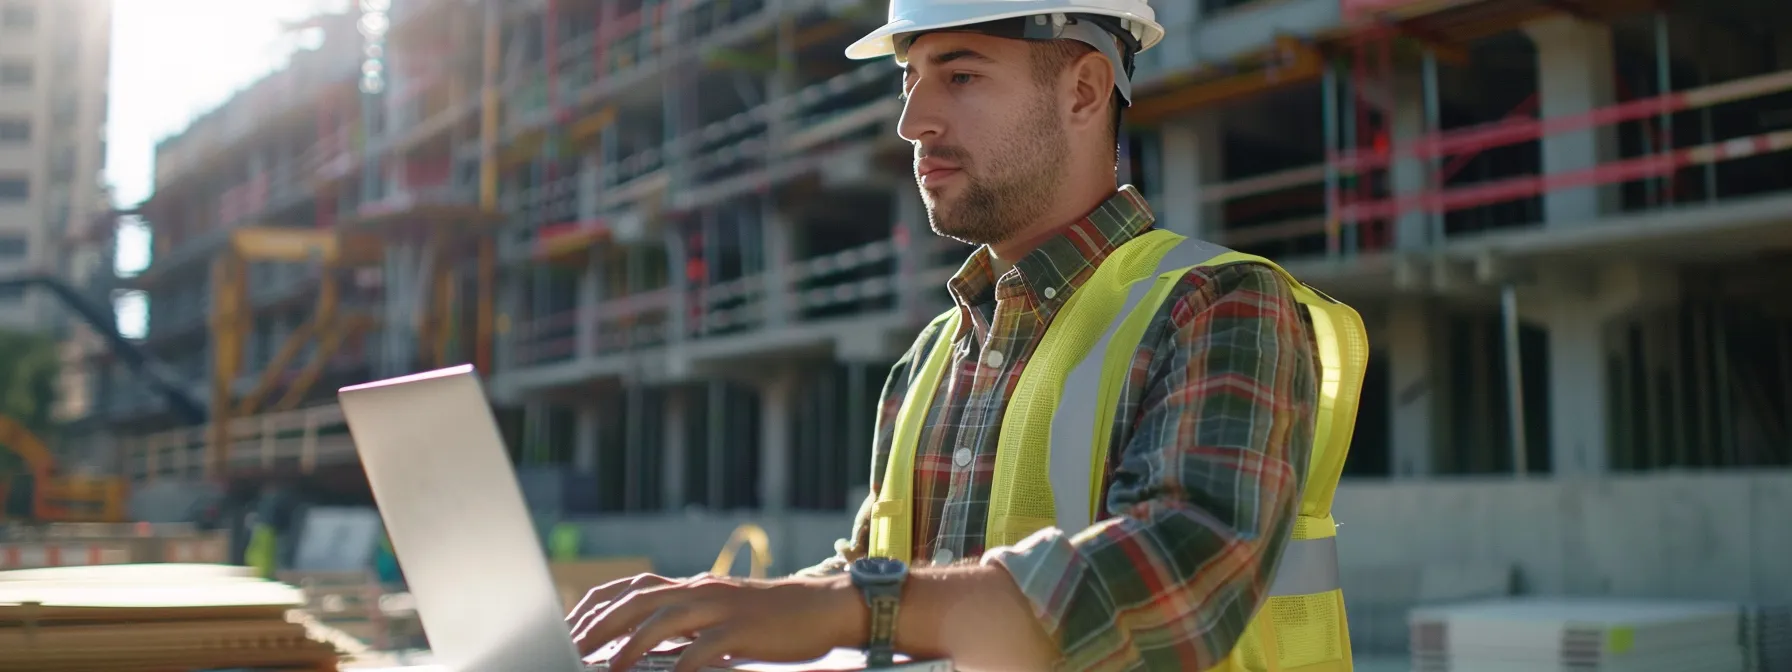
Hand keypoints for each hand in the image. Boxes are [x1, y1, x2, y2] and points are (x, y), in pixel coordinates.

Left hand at [569, 573, 867, 671]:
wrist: (822, 607)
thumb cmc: (769, 617)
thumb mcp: (720, 611)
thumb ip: (685, 620)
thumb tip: (641, 638)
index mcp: (692, 586)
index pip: (631, 587)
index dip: (596, 606)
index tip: (569, 629)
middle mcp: (701, 590)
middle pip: (638, 600)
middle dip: (600, 625)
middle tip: (571, 649)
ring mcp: (722, 609)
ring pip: (666, 619)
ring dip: (631, 644)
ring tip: (608, 667)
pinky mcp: (743, 631)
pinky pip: (707, 648)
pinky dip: (684, 664)